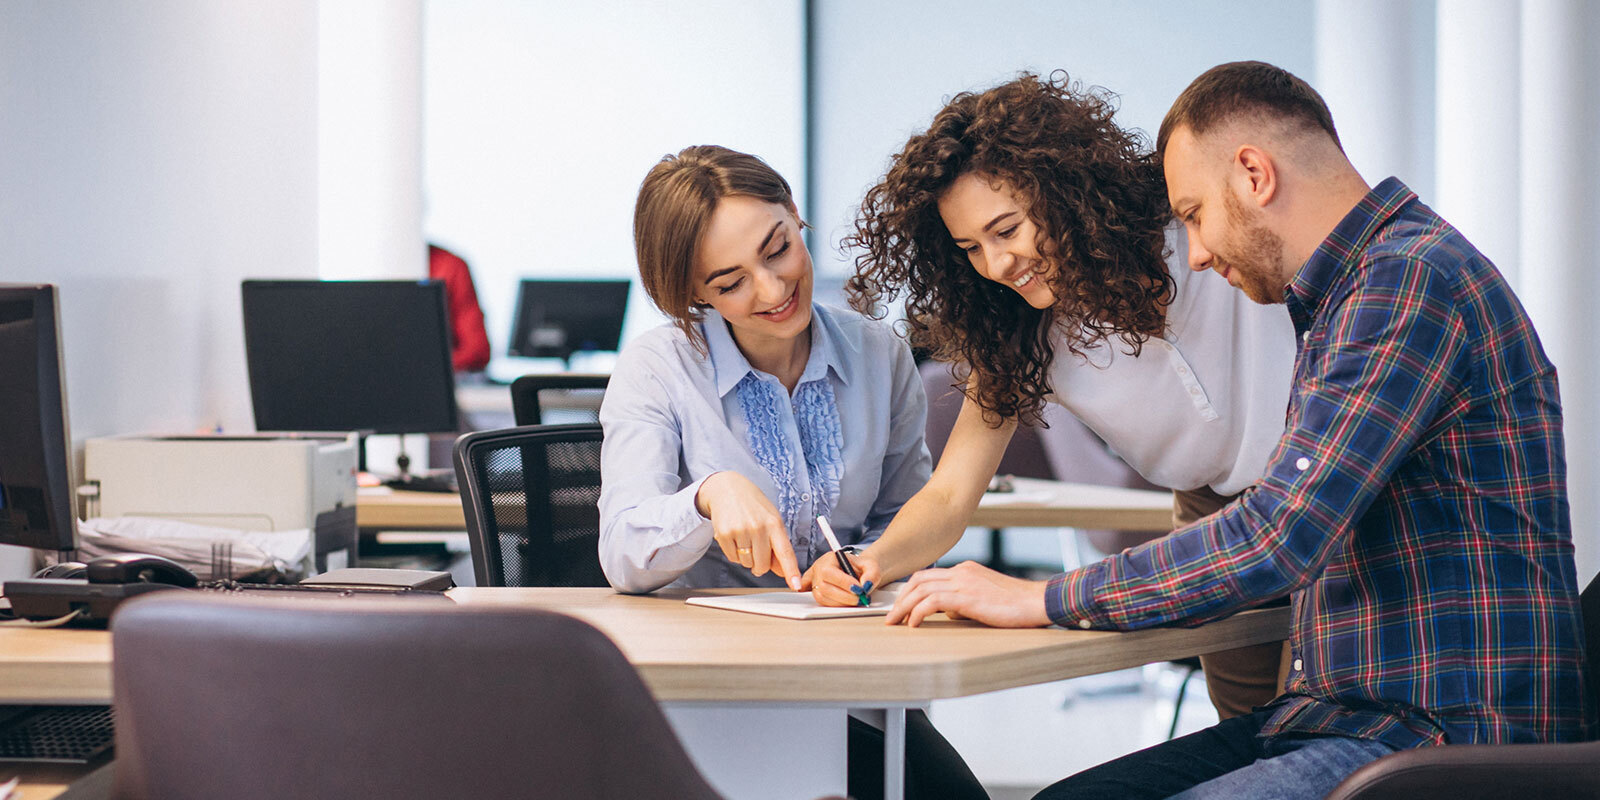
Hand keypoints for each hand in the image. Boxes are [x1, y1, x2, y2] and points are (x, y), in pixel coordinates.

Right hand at [696, 471, 800, 588]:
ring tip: (744, 537)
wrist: (728, 488)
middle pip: (763, 565)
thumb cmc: (754, 506)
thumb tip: (782, 571)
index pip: (785, 552)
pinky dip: (734, 553)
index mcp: (775, 524)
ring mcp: (741, 530)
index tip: (795, 585)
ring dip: (746, 557)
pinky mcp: (725, 534)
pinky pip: (732, 558)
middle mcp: (759, 527)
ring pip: (747, 563)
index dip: (791, 571)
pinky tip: (735, 536)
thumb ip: (778, 546)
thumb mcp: (771, 520)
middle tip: (757, 549)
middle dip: (760, 564)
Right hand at [802, 549, 881, 606]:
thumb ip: (872, 574)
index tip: (858, 589)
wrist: (859, 572)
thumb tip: (866, 585)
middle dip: (844, 596)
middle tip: (860, 598)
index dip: (842, 582)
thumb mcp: (871, 566)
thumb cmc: (862, 567)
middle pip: (824, 587)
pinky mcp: (817, 593)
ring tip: (856, 600)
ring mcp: (815, 582)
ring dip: (841, 603)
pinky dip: (836, 605)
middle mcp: (819, 569)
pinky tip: (845, 602)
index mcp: (830, 558)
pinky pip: (822, 603)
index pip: (828, 571)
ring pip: (822, 597)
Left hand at [884, 561, 1051, 627]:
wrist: (1037, 601)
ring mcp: (964, 582)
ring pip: (921, 589)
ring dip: (904, 606)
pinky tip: (913, 624)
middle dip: (900, 598)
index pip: (928, 576)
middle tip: (891, 616)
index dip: (910, 590)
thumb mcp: (985, 599)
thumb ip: (964, 601)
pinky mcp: (967, 596)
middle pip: (919, 580)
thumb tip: (948, 613)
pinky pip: (932, 601)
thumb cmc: (1016, 605)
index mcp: (965, 570)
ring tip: (895, 622)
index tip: (900, 605)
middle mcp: (961, 572)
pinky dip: (918, 612)